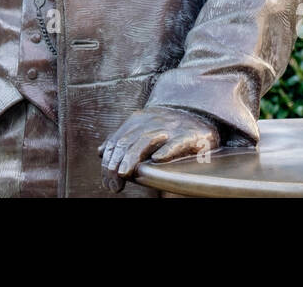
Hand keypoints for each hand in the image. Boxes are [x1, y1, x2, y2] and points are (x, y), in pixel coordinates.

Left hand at [98, 106, 220, 192]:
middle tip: (114, 185)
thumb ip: (124, 139)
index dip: (108, 162)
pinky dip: (166, 150)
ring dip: (132, 158)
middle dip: (116, 164)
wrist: (201, 117)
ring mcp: (171, 126)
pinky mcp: (190, 134)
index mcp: (139, 120)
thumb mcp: (145, 130)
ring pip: (146, 140)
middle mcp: (152, 120)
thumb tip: (101, 151)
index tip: (107, 182)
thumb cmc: (170, 130)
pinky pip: (176, 141)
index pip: (116, 141)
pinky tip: (157, 160)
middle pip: (127, 141)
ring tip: (125, 174)